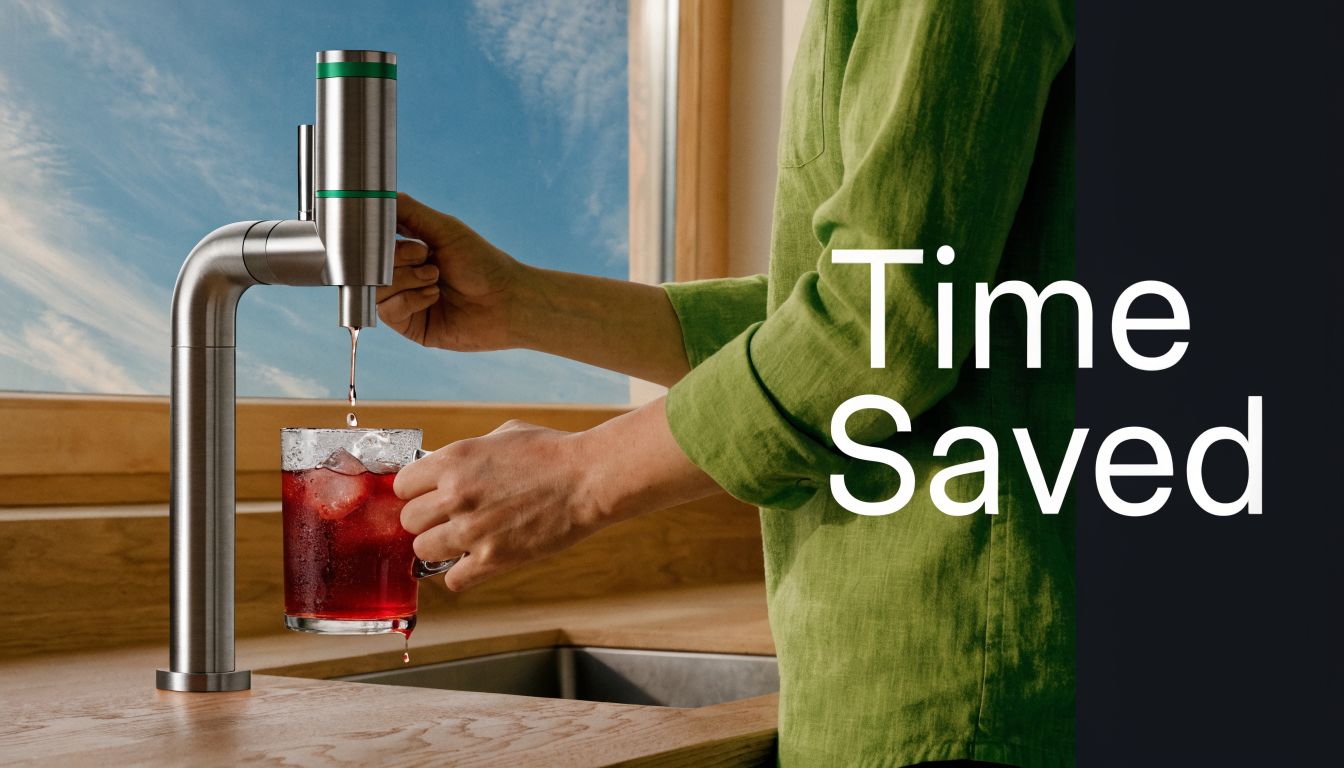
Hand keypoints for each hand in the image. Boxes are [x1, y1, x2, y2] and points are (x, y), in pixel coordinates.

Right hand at [377, 193, 523, 351]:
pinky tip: (433, 295)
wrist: (507, 300)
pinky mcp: (411, 325)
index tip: (394, 233)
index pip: (374, 242)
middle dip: (398, 258)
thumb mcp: (445, 229)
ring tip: (435, 277)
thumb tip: (379, 195)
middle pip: (371, 265)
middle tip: (425, 256)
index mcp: (410, 251)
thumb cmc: (482, 262)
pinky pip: (388, 312)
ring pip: (377, 288)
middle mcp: (405, 276)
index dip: (378, 238)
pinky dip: (409, 300)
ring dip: (405, 279)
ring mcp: (406, 301)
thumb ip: (409, 211)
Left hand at [394, 419, 604, 590]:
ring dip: (440, 547)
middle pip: (409, 521)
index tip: (428, 496)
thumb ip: (466, 454)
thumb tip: (445, 467)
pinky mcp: (493, 559)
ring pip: (423, 551)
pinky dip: (462, 574)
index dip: (415, 492)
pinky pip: (453, 580)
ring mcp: (472, 530)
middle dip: (426, 520)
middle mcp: (455, 495)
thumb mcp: (502, 436)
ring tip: (462, 541)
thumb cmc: (551, 452)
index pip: (402, 485)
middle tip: (447, 519)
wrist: (588, 479)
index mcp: (453, 460)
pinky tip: (477, 562)